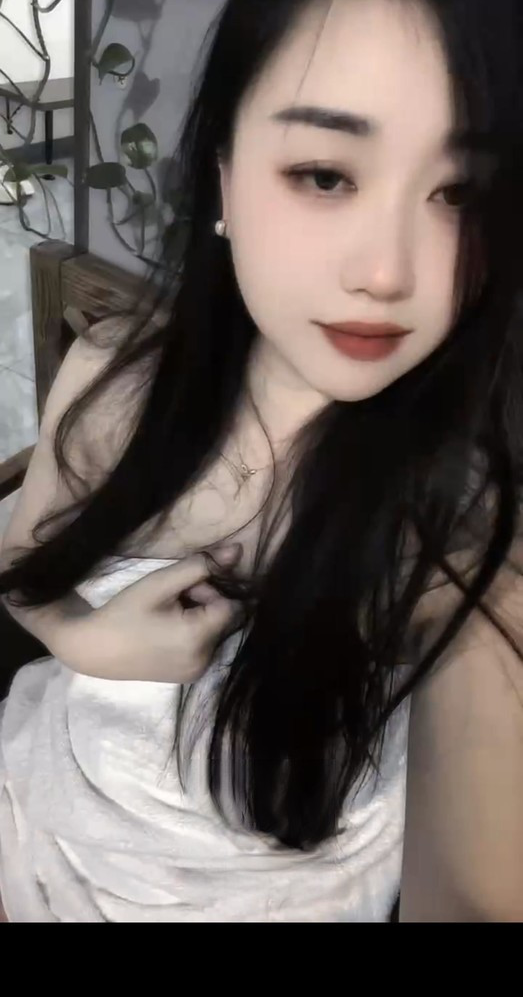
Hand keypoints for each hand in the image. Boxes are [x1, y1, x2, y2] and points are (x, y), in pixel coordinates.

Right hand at [61, 547, 241, 682]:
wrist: (93, 650)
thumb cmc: (123, 612)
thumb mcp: (160, 583)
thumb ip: (200, 566)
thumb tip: (238, 551)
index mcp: (197, 640)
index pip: (231, 605)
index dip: (210, 590)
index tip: (183, 587)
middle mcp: (204, 661)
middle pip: (224, 620)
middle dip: (204, 602)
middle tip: (171, 598)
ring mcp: (197, 672)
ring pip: (216, 632)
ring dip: (199, 617)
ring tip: (167, 614)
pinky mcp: (189, 677)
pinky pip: (205, 646)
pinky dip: (194, 633)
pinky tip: (167, 630)